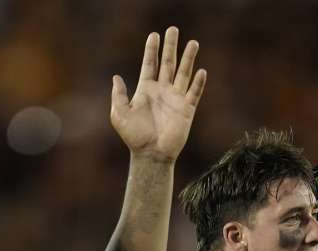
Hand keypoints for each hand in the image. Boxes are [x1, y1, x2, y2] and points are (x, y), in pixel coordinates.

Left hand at [111, 27, 207, 161]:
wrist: (151, 154)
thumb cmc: (134, 137)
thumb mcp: (119, 114)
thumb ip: (118, 95)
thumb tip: (116, 77)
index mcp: (145, 90)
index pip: (149, 64)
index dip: (151, 50)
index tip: (154, 35)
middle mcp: (162, 91)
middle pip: (168, 63)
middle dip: (171, 46)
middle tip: (173, 29)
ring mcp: (175, 99)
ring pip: (183, 73)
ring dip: (188, 58)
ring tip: (193, 43)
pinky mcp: (187, 110)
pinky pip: (194, 93)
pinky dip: (198, 83)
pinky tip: (202, 71)